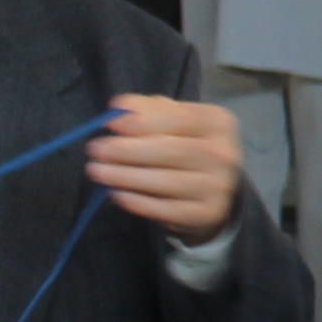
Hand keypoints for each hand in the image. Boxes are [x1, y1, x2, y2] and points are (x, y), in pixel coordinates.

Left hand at [86, 93, 245, 243]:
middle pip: (171, 151)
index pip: (180, 119)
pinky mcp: (205, 214)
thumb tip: (120, 107)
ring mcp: (217, 187)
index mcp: (218, 123)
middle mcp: (225, 154)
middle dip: (127, 150)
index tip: (110, 124)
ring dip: (125, 176)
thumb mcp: (174, 121)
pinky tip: (116, 193)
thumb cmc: (185, 146)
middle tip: (95, 150)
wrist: (213, 190)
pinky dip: (137, 202)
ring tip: (97, 171)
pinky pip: (165, 209)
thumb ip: (149, 111)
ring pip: (166, 181)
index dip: (143, 121)